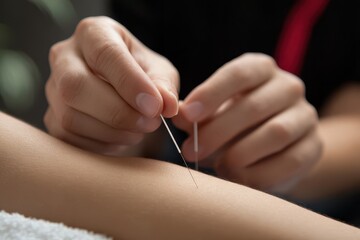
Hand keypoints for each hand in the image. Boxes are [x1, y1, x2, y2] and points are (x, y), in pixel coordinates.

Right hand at [45, 17, 178, 154]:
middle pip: (76, 87)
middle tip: (151, 123)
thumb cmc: (141, 74)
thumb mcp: (159, 71)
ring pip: (71, 117)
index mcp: (93, 33)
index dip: (130, 82)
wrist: (123, 90)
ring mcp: (53, 88)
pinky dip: (102, 144)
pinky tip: (122, 137)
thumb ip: (164, 85)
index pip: (105, 54)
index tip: (155, 106)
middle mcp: (64, 56)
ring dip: (113, 132)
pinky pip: (70, 138)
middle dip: (119, 113)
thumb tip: (167, 105)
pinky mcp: (52, 117)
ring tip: (139, 130)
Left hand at [173, 53, 321, 191]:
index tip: (187, 115)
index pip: (238, 73)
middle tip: (190, 151)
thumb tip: (177, 114)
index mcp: (261, 69)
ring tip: (217, 167)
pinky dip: (259, 174)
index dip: (211, 93)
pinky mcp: (314, 146)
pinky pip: (289, 162)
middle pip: (255, 105)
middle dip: (218, 131)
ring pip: (276, 133)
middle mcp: (288, 87)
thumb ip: (196, 113)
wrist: (273, 147)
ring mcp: (306, 116)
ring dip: (239, 154)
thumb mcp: (213, 113)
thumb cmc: (234, 124)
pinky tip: (238, 178)